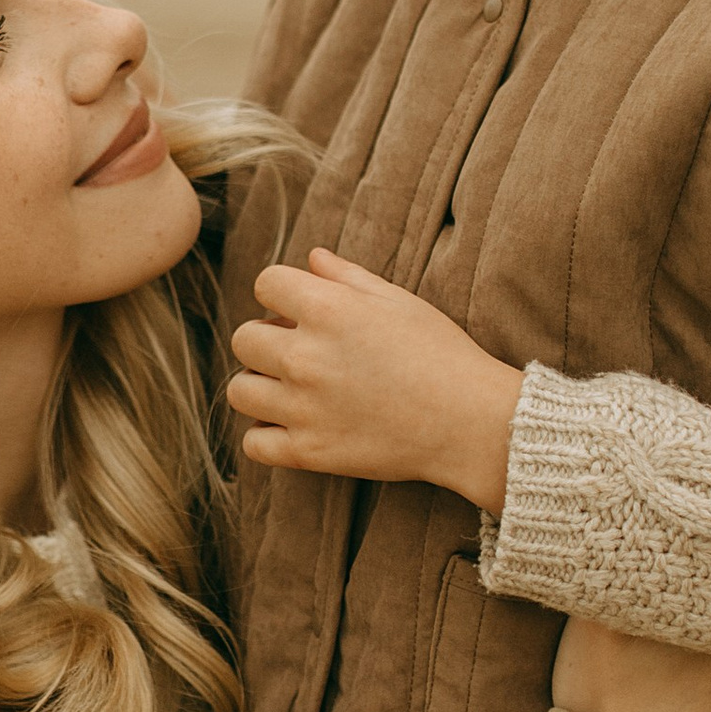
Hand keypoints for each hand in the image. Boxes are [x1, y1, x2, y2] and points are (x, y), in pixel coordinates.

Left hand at [229, 251, 522, 510]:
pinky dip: (266, 436)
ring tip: (291, 391)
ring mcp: (303, 408)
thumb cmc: (442, 354)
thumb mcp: (399, 302)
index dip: (282, 293)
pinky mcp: (308, 453)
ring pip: (238, 391)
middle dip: (266, 339)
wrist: (471, 422)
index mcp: (328, 309)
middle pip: (243, 338)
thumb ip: (348, 277)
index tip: (300, 309)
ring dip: (259, 386)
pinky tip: (293, 427)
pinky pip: (253, 443)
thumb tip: (311, 258)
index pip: (265, 283)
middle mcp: (305, 356)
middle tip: (298, 352)